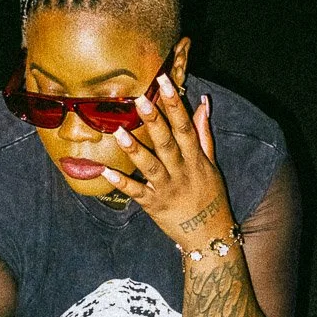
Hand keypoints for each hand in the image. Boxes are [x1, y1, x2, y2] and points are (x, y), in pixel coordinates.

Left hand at [101, 74, 233, 246]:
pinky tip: (105, 172)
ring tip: (118, 132)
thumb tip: (203, 103)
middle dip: (155, 121)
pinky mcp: (153, 205)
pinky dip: (121, 183)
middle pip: (167, 142)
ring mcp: (167, 189)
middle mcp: (181, 171)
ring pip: (150, 166)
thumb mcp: (211, 164)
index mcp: (195, 158)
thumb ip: (204, 134)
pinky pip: (136, 192)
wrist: (210, 235)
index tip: (165, 82)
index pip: (185, 126)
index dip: (175, 104)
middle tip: (140, 99)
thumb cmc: (210, 197)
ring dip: (134, 150)